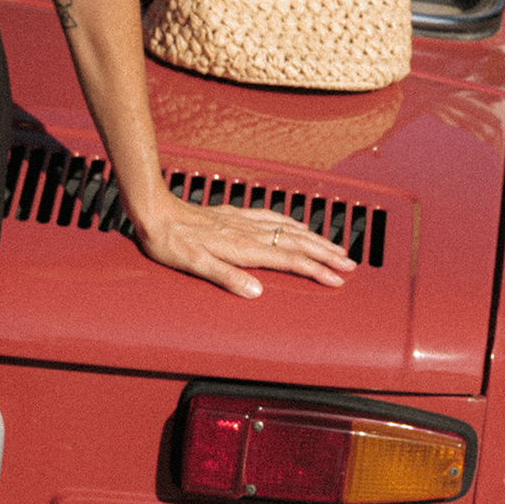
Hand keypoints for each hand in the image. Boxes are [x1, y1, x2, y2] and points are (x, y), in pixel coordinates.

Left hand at [132, 188, 357, 297]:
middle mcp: (248, 232)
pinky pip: (273, 217)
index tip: (337, 280)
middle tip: (351, 265)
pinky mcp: (235, 214)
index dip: (315, 271)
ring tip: (337, 248)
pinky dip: (293, 223)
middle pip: (297, 243)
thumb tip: (256, 292)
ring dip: (316, 239)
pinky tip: (300, 226)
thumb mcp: (193, 265)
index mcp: (242, 248)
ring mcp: (243, 221)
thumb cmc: (169, 241)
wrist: (153, 211)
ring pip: (290, 229)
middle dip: (327, 255)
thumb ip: (226, 277)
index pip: (289, 260)